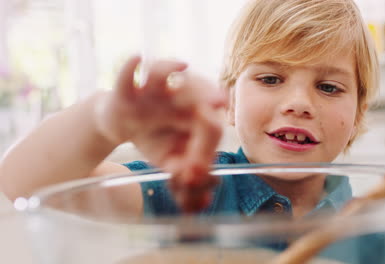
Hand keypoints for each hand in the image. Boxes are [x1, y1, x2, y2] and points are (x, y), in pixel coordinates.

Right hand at [95, 56, 225, 211]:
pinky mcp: (127, 90)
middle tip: (219, 101)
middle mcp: (177, 96)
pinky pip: (127, 75)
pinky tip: (137, 58)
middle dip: (206, 93)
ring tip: (182, 66)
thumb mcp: (170, 158)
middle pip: (194, 87)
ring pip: (161, 73)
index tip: (199, 163)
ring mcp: (152, 90)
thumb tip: (193, 180)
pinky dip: (129, 67)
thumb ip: (183, 168)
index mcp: (194, 113)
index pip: (209, 122)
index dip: (208, 138)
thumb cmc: (153, 138)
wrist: (121, 124)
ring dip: (169, 69)